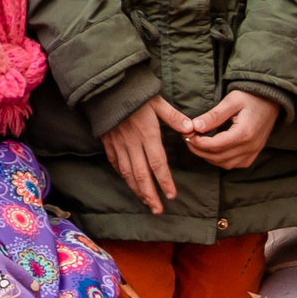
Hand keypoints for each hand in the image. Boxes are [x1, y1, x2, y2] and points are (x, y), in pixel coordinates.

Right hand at [99, 96, 191, 216]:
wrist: (105, 87)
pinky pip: (116, 164)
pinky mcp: (108, 142)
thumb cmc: (134, 92)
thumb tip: (191, 129)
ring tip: (145, 202)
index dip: (165, 182)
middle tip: (158, 210)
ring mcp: (118, 145)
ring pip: (128, 174)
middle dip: (150, 195)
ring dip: (137, 191)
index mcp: (148, 135)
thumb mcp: (157, 101)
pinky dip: (123, 176)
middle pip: (142, 176)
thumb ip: (173, 117)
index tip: (171, 196)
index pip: (158, 164)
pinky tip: (129, 182)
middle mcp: (132, 144)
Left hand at [184, 89, 281, 172]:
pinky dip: (221, 160)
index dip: (197, 142)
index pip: (215, 146)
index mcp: (244, 133)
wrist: (271, 100)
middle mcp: (250, 146)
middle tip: (188, 138)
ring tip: (197, 143)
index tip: (187, 134)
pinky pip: (235, 164)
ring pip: (225, 164)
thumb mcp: (231, 100)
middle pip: (218, 157)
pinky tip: (213, 150)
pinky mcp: (254, 153)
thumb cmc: (251, 96)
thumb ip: (214, 115)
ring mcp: (253, 152)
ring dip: (208, 157)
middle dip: (199, 150)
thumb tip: (195, 126)